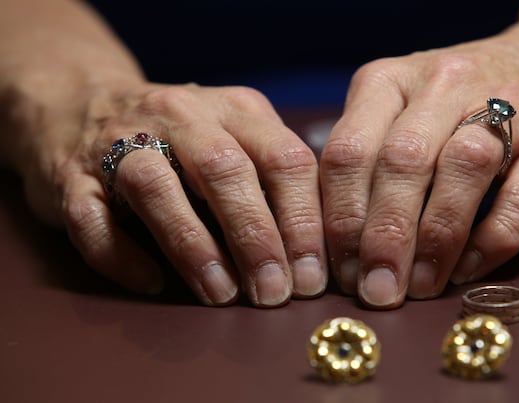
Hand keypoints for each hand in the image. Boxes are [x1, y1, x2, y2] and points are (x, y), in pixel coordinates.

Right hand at [22, 82, 326, 306]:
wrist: (83, 103)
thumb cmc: (180, 138)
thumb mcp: (237, 138)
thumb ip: (273, 179)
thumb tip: (317, 255)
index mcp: (235, 110)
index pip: (284, 158)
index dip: (304, 221)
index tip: (312, 277)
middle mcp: (181, 115)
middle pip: (226, 170)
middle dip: (255, 237)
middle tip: (273, 293)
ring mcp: (120, 140)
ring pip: (156, 187)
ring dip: (193, 247)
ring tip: (220, 295)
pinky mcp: (72, 174)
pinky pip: (92, 216)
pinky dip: (122, 255)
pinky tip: (151, 282)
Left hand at [319, 2, 518, 308]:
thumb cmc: (456, 104)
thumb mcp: (397, 113)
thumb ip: (364, 161)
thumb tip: (333, 243)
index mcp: (389, 81)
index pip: (348, 151)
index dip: (339, 219)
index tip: (340, 271)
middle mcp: (443, 83)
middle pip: (401, 163)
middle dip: (383, 238)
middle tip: (377, 290)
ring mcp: (509, 106)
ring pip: (463, 170)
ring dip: (435, 241)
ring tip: (418, 286)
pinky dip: (488, 243)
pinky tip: (464, 269)